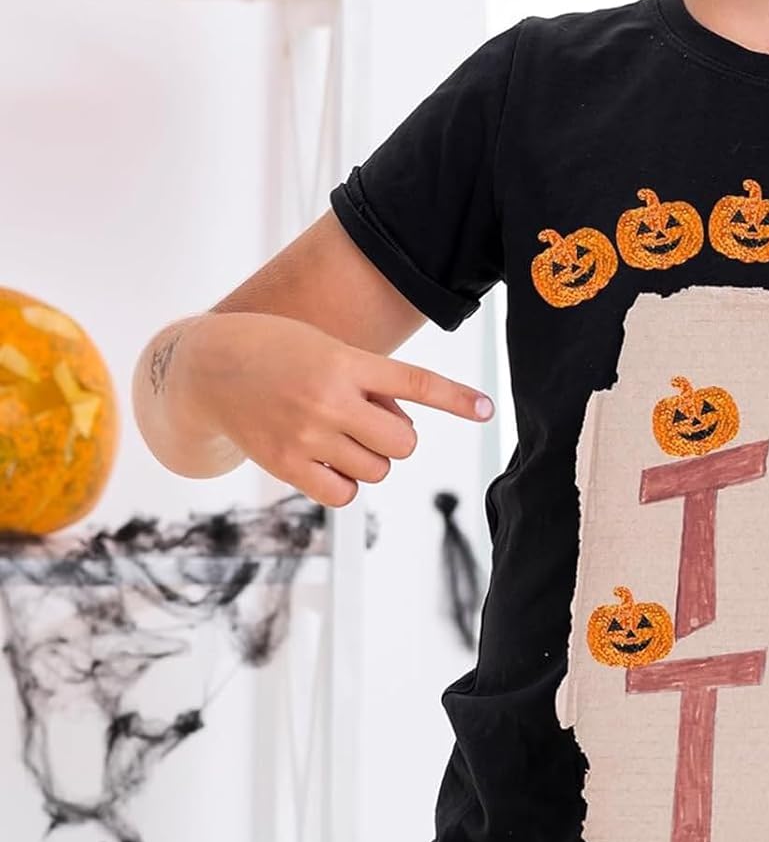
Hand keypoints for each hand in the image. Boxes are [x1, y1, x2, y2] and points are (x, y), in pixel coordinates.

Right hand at [175, 310, 492, 506]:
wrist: (208, 366)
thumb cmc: (280, 350)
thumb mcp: (331, 348)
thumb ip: (370, 384)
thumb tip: (400, 430)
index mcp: (347, 362)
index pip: (416, 383)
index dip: (456, 398)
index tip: (487, 410)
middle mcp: (330, 400)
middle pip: (404, 442)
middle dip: (398, 435)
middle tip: (369, 418)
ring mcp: (307, 436)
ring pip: (378, 469)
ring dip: (372, 457)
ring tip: (340, 433)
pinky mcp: (285, 465)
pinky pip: (343, 493)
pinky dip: (346, 482)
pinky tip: (327, 459)